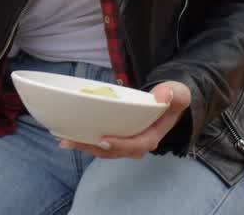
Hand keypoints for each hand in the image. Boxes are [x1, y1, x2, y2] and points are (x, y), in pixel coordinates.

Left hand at [60, 81, 191, 158]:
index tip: (103, 139)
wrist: (167, 101)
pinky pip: (100, 142)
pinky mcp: (117, 136)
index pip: (136, 145)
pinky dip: (85, 140)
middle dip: (93, 148)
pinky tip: (68, 134)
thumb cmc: (172, 97)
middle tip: (72, 141)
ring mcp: (126, 141)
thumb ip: (174, 94)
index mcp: (152, 136)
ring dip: (85, 146)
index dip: (120, 145)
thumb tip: (163, 96)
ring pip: (104, 149)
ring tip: (65, 140)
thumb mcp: (178, 93)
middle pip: (115, 151)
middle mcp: (138, 143)